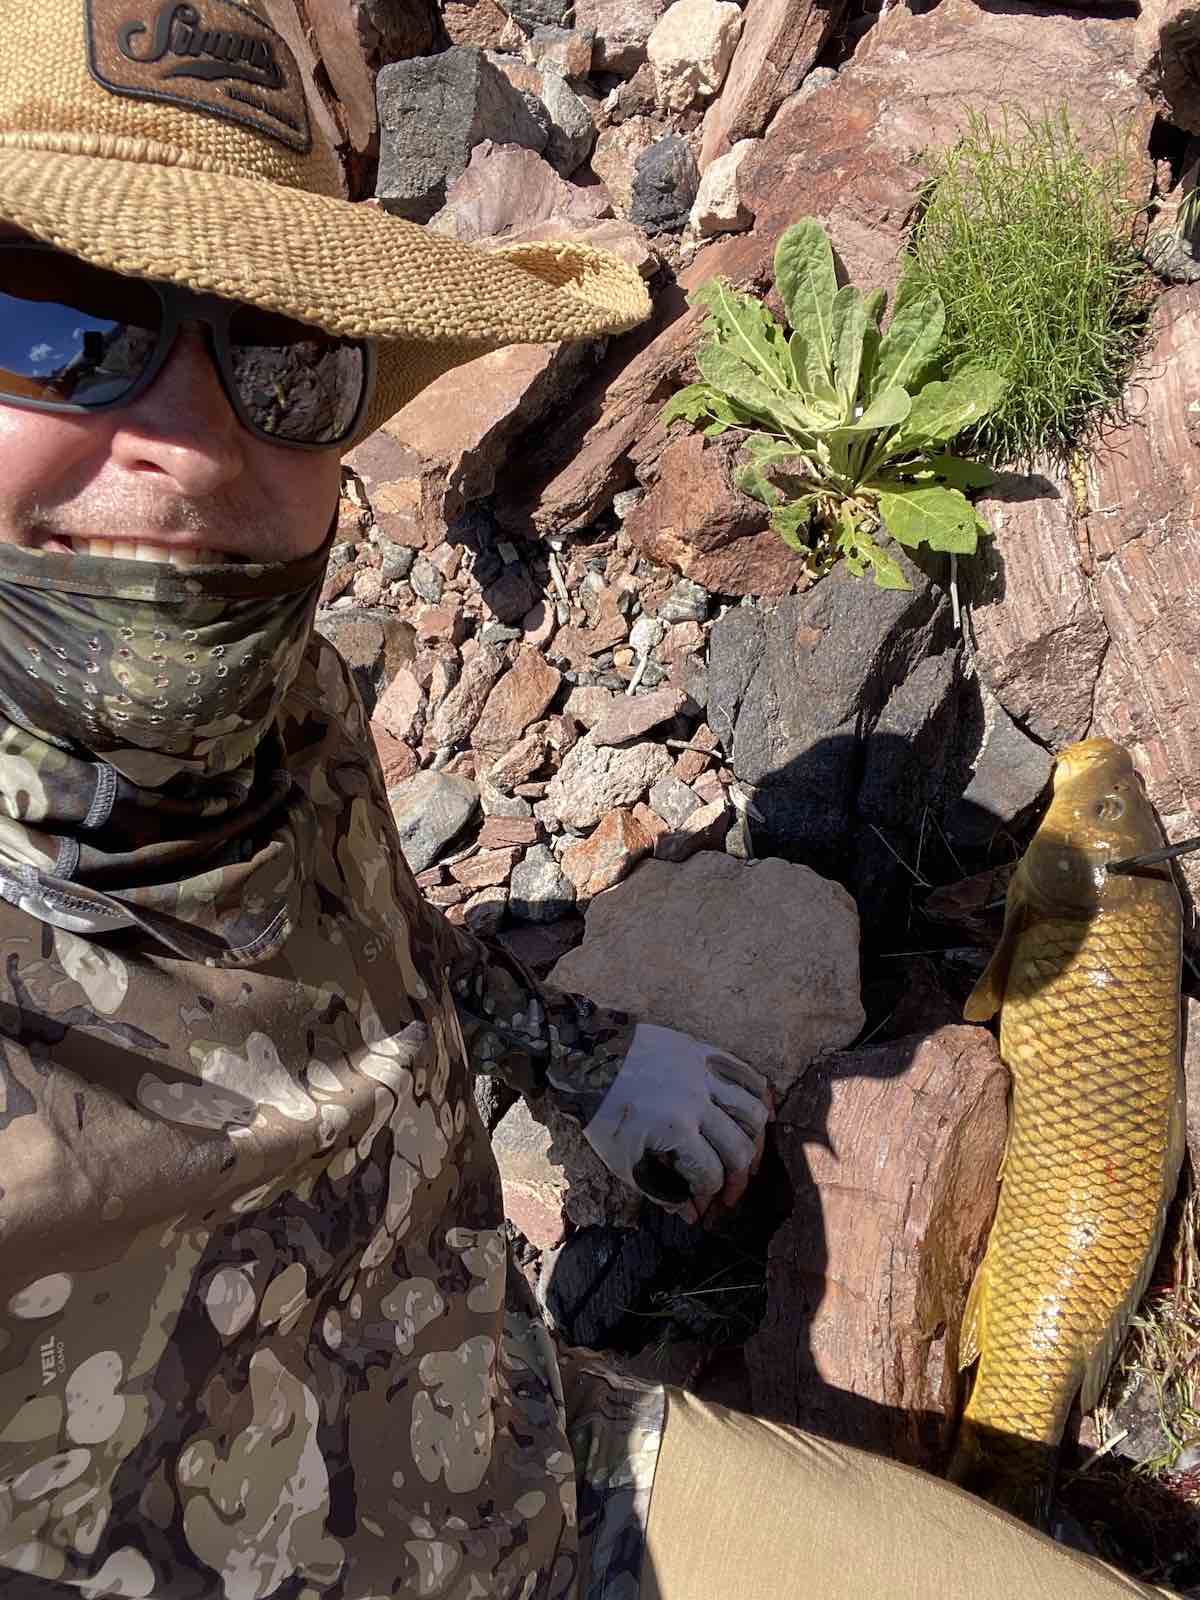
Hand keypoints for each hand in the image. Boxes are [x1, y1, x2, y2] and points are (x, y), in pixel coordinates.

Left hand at [581, 1023, 771, 1223]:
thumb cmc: (603, 1114)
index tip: (702, 1204)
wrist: (588, 1059)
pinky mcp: (703, 1052)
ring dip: (756, 1140)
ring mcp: (702, 1074)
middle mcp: (697, 1101)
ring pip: (751, 1111)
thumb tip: (690, 1215)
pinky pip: (745, 1072)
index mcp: (675, 1129)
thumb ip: (660, 1189)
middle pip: (739, 1149)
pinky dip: (759, 1094)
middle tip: (731, 1192)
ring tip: (748, 1157)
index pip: (710, 1175)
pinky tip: (761, 1113)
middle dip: (739, 1179)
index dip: (708, 1196)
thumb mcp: (623, 1160)